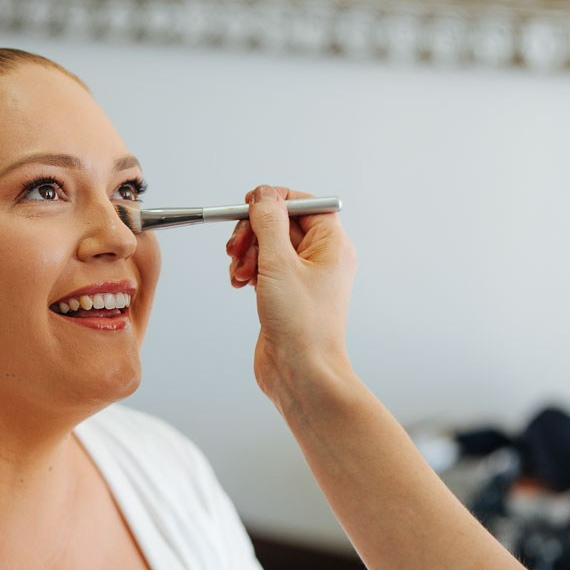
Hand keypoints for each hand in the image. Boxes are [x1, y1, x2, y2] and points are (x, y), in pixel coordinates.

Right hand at [226, 185, 356, 408]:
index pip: (305, 204)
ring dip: (247, 252)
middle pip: (282, 223)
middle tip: (238, 247)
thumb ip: (269, 223)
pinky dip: (248, 270)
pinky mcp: (285, 294)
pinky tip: (240, 283)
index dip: (276, 200)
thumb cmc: (302, 326)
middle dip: (254, 232)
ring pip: (268, 245)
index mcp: (332, 245)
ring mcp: (302, 277)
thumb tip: (264, 196)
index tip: (250, 205)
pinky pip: (263, 267)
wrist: (301, 373)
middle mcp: (321, 258)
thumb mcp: (279, 264)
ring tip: (240, 273)